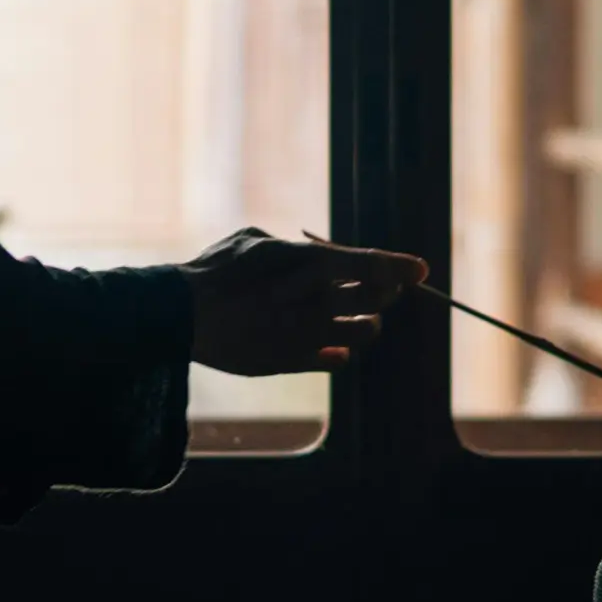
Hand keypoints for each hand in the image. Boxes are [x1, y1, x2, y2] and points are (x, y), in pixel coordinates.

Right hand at [182, 228, 428, 376]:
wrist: (182, 316)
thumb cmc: (215, 271)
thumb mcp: (255, 241)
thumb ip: (294, 250)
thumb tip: (314, 257)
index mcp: (312, 263)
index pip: (373, 265)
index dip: (401, 266)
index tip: (420, 270)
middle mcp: (319, 300)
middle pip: (378, 297)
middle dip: (385, 291)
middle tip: (381, 289)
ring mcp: (310, 333)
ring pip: (366, 332)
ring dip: (369, 323)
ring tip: (361, 318)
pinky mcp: (296, 360)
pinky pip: (338, 359)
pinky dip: (341, 350)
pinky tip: (334, 344)